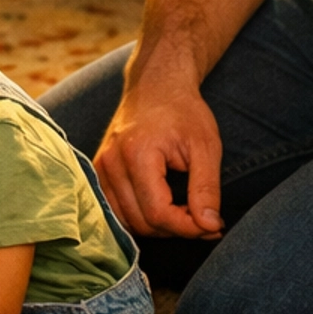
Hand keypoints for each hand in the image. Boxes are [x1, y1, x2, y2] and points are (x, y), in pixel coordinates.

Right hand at [94, 73, 224, 240]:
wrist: (156, 85)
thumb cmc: (183, 112)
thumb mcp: (206, 146)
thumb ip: (206, 189)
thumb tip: (209, 226)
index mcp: (138, 154)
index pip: (158, 214)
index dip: (188, 228)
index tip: (212, 225)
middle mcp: (111, 163)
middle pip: (141, 222)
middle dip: (176, 228)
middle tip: (205, 219)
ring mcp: (101, 168)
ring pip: (127, 221)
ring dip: (158, 226)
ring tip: (185, 212)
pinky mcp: (99, 171)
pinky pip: (116, 210)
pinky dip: (141, 217)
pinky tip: (163, 206)